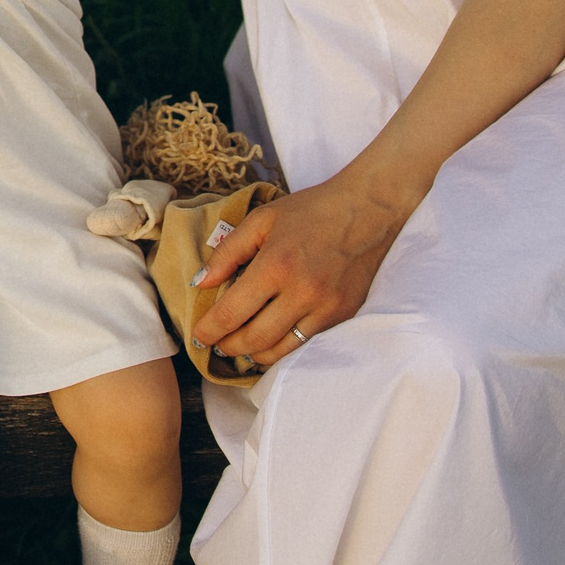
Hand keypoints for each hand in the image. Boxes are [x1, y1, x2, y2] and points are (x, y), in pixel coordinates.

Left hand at [190, 171, 420, 366]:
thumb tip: (200, 283)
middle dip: (227, 347)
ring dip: (254, 355)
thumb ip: (228, 252)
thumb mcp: (261, 219)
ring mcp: (325, 307)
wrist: (367, 209)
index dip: (209, 331)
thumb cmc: (310, 210)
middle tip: (215, 345)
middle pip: (254, 338)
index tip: (197, 337)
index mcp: (275, 265)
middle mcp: (300, 292)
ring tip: (239, 348)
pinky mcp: (342, 314)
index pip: (232, 312)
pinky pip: (306, 343)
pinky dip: (283, 348)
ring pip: (280, 349)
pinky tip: (269, 342)